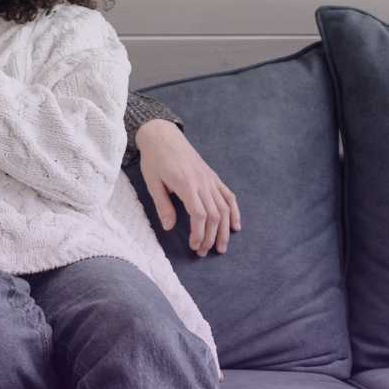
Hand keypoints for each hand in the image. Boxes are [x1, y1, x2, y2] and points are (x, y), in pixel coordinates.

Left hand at [137, 119, 239, 255]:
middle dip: (211, 237)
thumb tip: (169, 227)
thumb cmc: (155, 159)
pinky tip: (236, 225)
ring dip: (225, 229)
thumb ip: (163, 205)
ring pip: (224, 207)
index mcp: (186, 183)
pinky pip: (228, 195)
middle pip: (214, 214)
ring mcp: (210, 179)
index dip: (199, 233)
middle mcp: (203, 181)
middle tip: (203, 252)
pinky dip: (234, 211)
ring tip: (222, 247)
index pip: (199, 214)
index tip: (193, 246)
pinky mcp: (213, 176)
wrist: (163, 135)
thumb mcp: (152, 182)